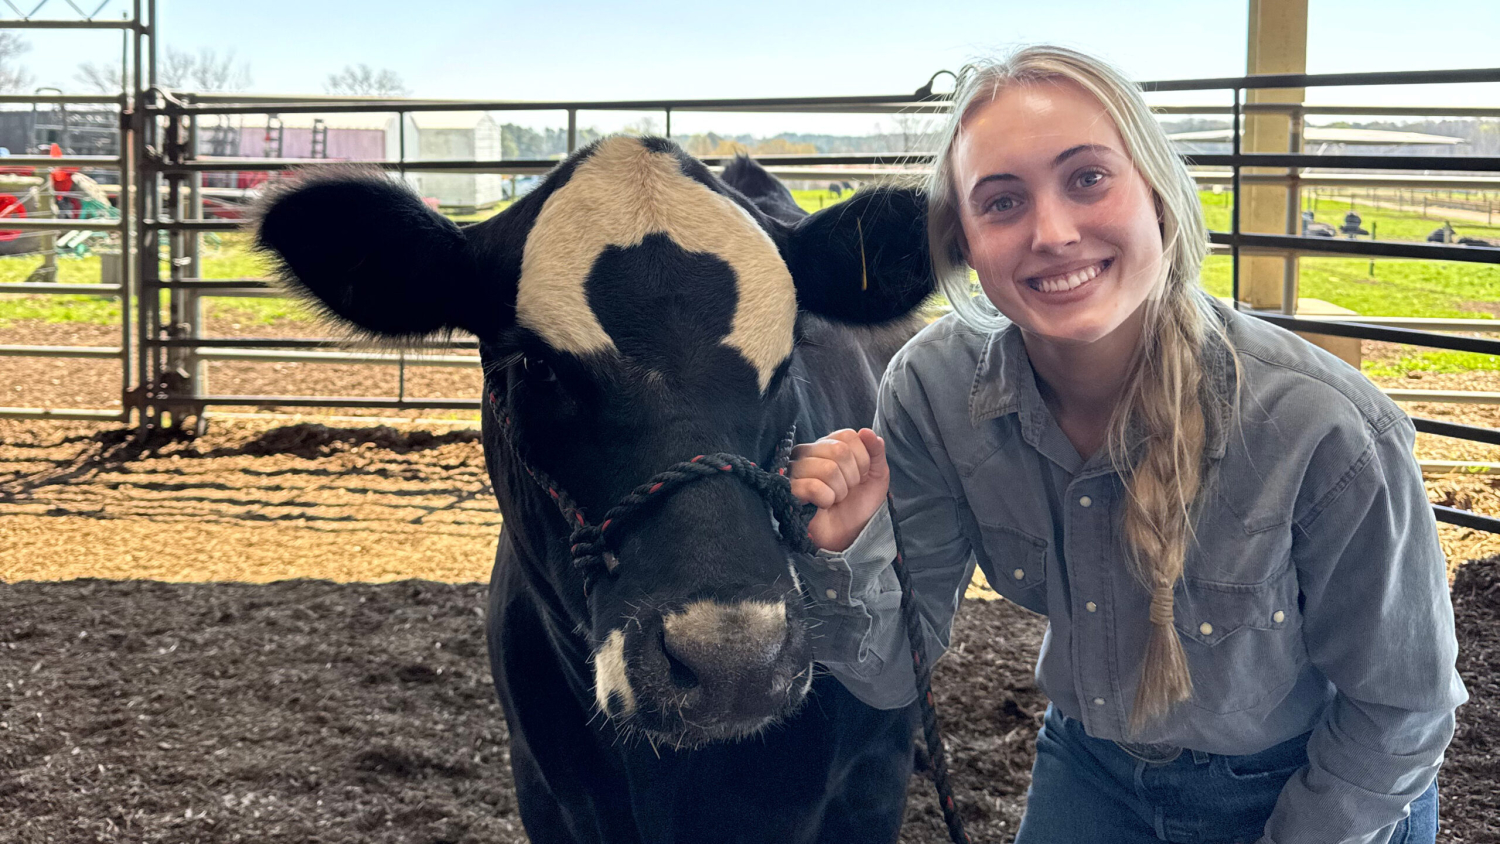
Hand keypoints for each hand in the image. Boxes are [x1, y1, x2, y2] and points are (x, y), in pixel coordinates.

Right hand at [788, 428, 888, 552]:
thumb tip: (866, 431)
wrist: (847, 535)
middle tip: (846, 491)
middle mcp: (808, 452)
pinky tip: (823, 505)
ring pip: (828, 469)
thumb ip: (875, 451)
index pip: (847, 436)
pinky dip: (826, 500)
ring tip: (835, 499)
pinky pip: (813, 486)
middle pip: (839, 450)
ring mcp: (795, 470)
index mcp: (827, 444)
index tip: (860, 476)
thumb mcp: (877, 475)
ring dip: (840, 491)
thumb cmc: (858, 504)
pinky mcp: (789, 490)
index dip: (861, 459)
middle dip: (852, 477)